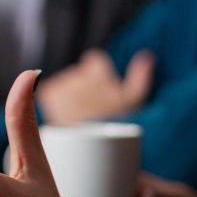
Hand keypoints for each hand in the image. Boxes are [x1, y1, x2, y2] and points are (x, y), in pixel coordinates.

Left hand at [38, 49, 153, 124]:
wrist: (93, 142)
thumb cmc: (116, 122)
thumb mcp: (134, 99)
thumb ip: (140, 74)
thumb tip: (147, 55)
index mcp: (98, 70)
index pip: (94, 60)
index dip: (98, 76)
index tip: (101, 91)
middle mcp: (79, 73)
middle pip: (78, 73)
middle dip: (83, 87)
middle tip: (91, 108)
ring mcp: (62, 83)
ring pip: (64, 82)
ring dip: (69, 94)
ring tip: (80, 113)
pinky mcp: (49, 93)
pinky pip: (50, 91)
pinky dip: (56, 101)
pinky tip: (66, 113)